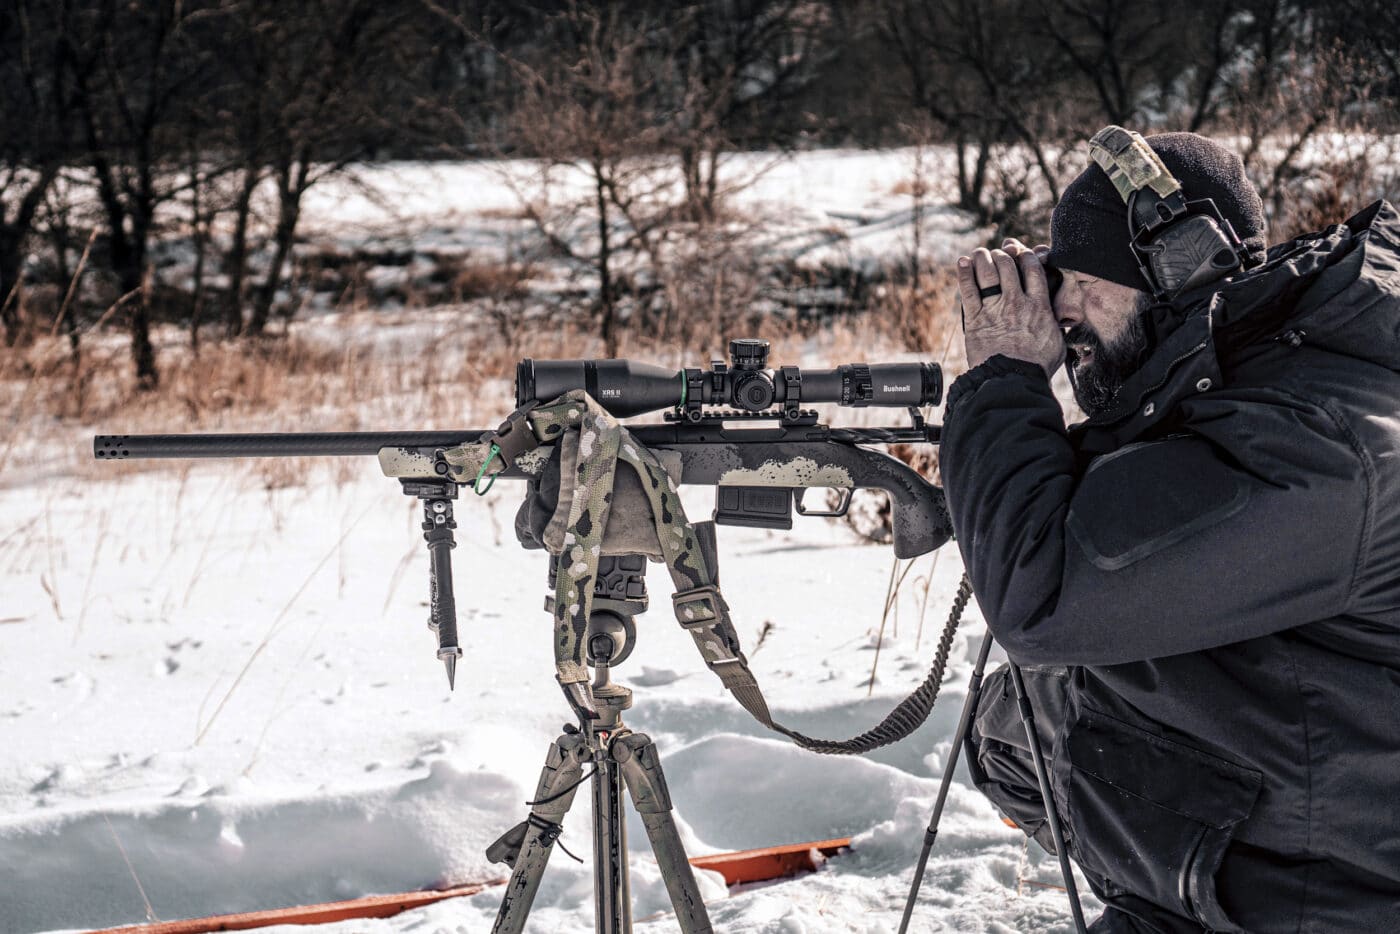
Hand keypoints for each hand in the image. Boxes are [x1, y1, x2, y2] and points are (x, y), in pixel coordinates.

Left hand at [956, 238, 1061, 375]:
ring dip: (983, 258)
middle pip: (1008, 265)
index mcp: (1039, 306)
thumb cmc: (1036, 367)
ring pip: (988, 272)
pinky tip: (962, 262)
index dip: (1026, 256)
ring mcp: (995, 309)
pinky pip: (968, 290)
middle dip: (1002, 255)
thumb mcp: (1057, 344)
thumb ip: (1054, 327)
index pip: (1033, 270)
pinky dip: (964, 273)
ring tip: (981, 254)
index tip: (1021, 254)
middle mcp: (1017, 302)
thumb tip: (1058, 322)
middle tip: (998, 253)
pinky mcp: (975, 319)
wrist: (1012, 381)